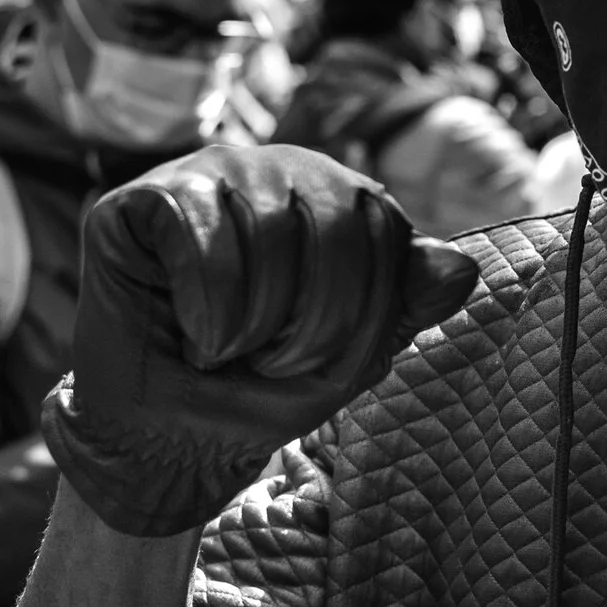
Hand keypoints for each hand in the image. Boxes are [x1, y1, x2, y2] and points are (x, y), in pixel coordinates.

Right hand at [42, 144, 479, 534]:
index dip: (368, 310)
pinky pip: (200, 233)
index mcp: (339, 198)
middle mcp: (280, 169)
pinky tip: (191, 333)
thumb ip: (403, 306)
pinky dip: (207, 308)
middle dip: (318, 321)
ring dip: (256, 322)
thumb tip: (461, 264)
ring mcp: (210, 173)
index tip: (330, 361)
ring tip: (228, 350)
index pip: (386, 227)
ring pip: (269, 229)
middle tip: (274, 364)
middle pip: (338, 221)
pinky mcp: (145, 196)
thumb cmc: (259, 389)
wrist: (166, 437)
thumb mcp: (350, 358)